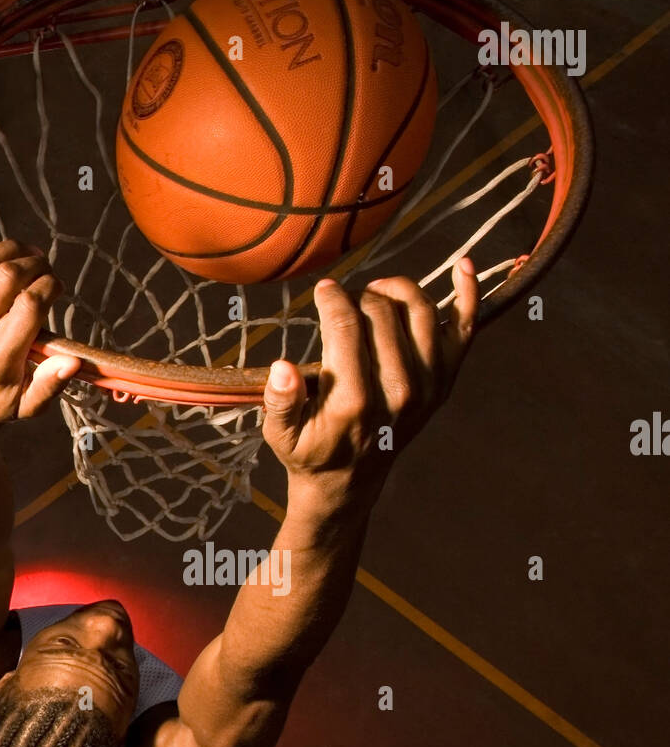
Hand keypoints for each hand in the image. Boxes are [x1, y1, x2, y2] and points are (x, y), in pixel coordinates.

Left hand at [0, 199, 80, 429]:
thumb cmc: (0, 403)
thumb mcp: (30, 406)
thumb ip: (51, 384)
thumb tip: (74, 362)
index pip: (29, 306)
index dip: (50, 288)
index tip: (58, 287)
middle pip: (6, 278)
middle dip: (34, 265)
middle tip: (46, 267)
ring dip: (7, 250)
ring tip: (26, 253)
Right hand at [261, 259, 478, 511]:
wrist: (349, 481)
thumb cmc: (310, 450)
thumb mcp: (282, 435)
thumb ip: (280, 402)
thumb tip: (282, 367)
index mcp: (355, 401)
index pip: (346, 326)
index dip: (332, 298)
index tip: (322, 291)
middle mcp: (399, 391)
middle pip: (381, 313)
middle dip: (356, 296)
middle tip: (342, 302)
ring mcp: (429, 385)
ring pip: (420, 310)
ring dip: (396, 288)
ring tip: (374, 293)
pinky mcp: (445, 381)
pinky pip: (464, 328)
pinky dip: (467, 293)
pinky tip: (463, 264)